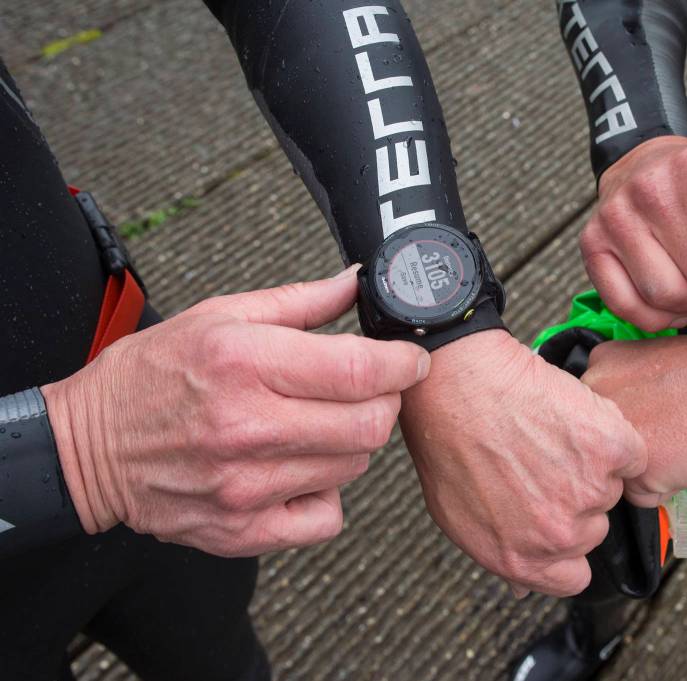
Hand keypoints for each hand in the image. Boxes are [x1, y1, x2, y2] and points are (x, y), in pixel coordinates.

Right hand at [42, 265, 429, 556]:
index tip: (411, 359)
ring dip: (352, 443)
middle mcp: (247, 427)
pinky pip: (327, 516)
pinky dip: (327, 492)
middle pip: (370, 425)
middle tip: (368, 391)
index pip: (361, 370)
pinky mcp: (243, 530)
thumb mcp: (220, 316)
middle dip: (385, 402)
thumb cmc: (154, 375)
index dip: (403, 364)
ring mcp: (246, 485)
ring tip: (317, 424)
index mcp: (244, 363)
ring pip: (354, 467)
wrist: (89, 448)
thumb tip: (358, 283)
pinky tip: (300, 469)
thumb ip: (300, 301)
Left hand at [400, 329, 646, 596]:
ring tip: (550, 434)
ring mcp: (588, 491)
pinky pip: (630, 450)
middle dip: (575, 497)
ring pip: (611, 485)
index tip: (561, 522)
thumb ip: (502, 551)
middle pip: (594, 527)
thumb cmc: (449, 440)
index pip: (573, 578)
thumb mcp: (459, 516)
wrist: (457, 382)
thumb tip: (523, 583)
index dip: (569, 548)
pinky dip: (612, 433)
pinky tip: (575, 418)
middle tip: (544, 461)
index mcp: (522, 559)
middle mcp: (558, 534)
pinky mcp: (609, 448)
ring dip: (592, 463)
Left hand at [582, 330, 686, 506]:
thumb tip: (615, 420)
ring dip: (644, 468)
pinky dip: (665, 487)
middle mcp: (596, 402)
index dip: (625, 419)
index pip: (592, 411)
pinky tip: (685, 459)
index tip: (649, 414)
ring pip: (617, 472)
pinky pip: (641, 497)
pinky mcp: (634, 472)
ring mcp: (611, 438)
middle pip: (599, 442)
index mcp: (599, 366)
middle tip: (666, 429)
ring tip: (678, 441)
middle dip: (627, 446)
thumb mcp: (651, 362)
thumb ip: (624, 387)